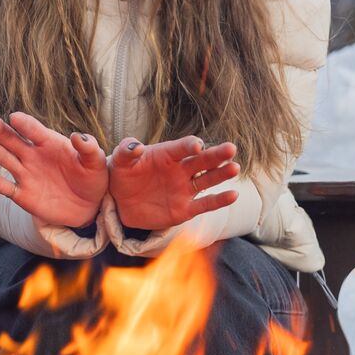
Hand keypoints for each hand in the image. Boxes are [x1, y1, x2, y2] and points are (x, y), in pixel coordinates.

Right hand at [0, 112, 108, 228]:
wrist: (89, 206)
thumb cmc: (92, 178)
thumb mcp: (95, 162)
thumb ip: (88, 148)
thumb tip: (78, 136)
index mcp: (50, 143)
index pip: (34, 130)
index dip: (24, 123)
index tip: (15, 118)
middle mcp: (34, 156)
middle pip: (14, 141)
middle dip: (3, 132)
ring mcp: (26, 174)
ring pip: (7, 160)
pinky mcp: (23, 194)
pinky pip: (5, 188)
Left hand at [106, 135, 240, 233]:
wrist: (121, 203)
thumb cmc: (123, 175)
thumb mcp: (119, 161)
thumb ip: (126, 150)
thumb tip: (136, 145)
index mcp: (166, 154)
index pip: (180, 148)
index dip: (189, 145)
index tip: (196, 145)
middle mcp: (180, 170)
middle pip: (201, 161)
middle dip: (216, 155)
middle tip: (230, 148)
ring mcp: (184, 189)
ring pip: (207, 180)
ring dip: (221, 174)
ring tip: (234, 167)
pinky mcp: (185, 209)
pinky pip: (204, 204)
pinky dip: (219, 201)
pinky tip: (233, 195)